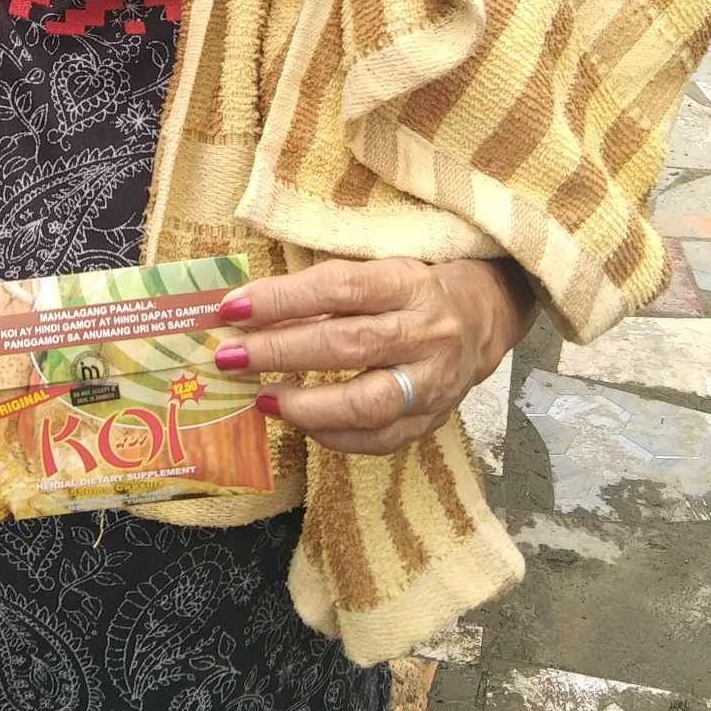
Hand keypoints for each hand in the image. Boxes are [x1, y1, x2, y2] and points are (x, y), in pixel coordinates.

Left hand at [213, 258, 536, 455]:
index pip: (339, 288)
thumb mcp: (376, 270)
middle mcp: (427, 333)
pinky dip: (332, 436)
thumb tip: (244, 311)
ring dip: (305, 404)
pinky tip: (297, 423)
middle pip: (348, 344)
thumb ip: (321, 290)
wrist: (480, 319)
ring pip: (366, 402)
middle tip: (230, 356)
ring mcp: (433, 382)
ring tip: (261, 399)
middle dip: (280, 351)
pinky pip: (377, 440)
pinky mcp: (431, 420)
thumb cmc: (408, 289)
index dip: (283, 298)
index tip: (232, 308)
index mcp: (409, 282)